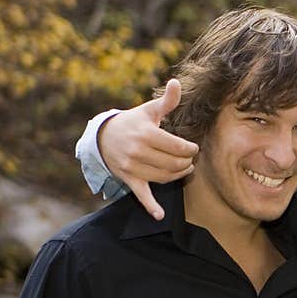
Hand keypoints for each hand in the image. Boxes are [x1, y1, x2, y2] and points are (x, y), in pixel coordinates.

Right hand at [98, 78, 198, 219]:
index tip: (193, 148)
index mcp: (146, 134)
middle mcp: (138, 151)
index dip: (190, 149)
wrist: (103, 137)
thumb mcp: (149, 111)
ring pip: (165, 177)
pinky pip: (141, 195)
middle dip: (186, 162)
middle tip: (190, 159)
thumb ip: (167, 101)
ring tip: (185, 169)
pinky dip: (151, 206)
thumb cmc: (133, 122)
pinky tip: (159, 215)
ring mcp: (133, 167)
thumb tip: (176, 82)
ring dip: (178, 175)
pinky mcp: (129, 179)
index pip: (177, 147)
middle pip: (174, 163)